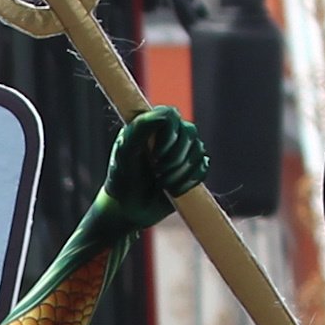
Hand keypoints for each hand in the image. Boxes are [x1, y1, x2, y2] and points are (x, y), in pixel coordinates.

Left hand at [101, 108, 209, 229]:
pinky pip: (203, 168)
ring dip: (180, 172)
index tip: (155, 156)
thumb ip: (139, 129)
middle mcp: (169, 134)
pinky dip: (188, 181)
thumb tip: (162, 115)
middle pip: (189, 131)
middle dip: (175, 157)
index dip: (168, 135)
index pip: (170, 115)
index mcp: (150, 125)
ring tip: (161, 183)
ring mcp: (183, 151)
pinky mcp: (192, 169)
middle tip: (157, 173)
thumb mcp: (125, 154)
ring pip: (198, 150)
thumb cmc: (121, 180)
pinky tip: (172, 189)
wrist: (129, 210)